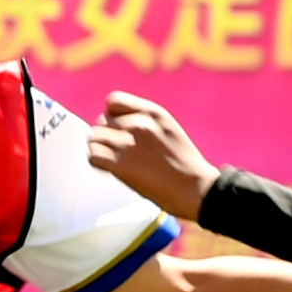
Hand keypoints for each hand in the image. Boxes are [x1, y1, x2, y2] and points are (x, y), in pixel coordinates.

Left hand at [84, 93, 214, 220]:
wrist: (197, 189)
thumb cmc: (185, 165)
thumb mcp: (169, 130)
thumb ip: (145, 123)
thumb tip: (114, 125)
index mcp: (152, 113)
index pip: (113, 101)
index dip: (111, 117)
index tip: (118, 130)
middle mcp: (138, 124)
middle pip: (102, 124)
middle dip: (107, 138)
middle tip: (120, 154)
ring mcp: (128, 144)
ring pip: (95, 140)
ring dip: (101, 151)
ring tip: (114, 162)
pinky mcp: (121, 165)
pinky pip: (94, 157)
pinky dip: (99, 165)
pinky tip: (112, 171)